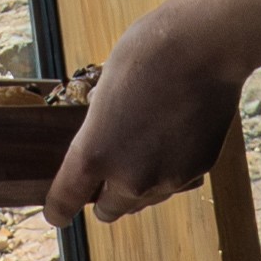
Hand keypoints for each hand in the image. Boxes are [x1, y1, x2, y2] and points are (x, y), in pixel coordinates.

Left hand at [43, 0, 245, 225]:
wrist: (204, 47)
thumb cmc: (147, 54)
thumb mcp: (105, 87)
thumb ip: (100, 125)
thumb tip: (103, 133)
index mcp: (94, 153)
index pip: (65, 201)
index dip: (58, 209)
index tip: (57, 213)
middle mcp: (130, 177)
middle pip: (107, 212)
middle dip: (104, 196)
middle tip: (107, 171)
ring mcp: (167, 179)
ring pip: (143, 200)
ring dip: (139, 185)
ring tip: (143, 146)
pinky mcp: (198, 172)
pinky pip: (175, 184)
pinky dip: (170, 171)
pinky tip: (172, 140)